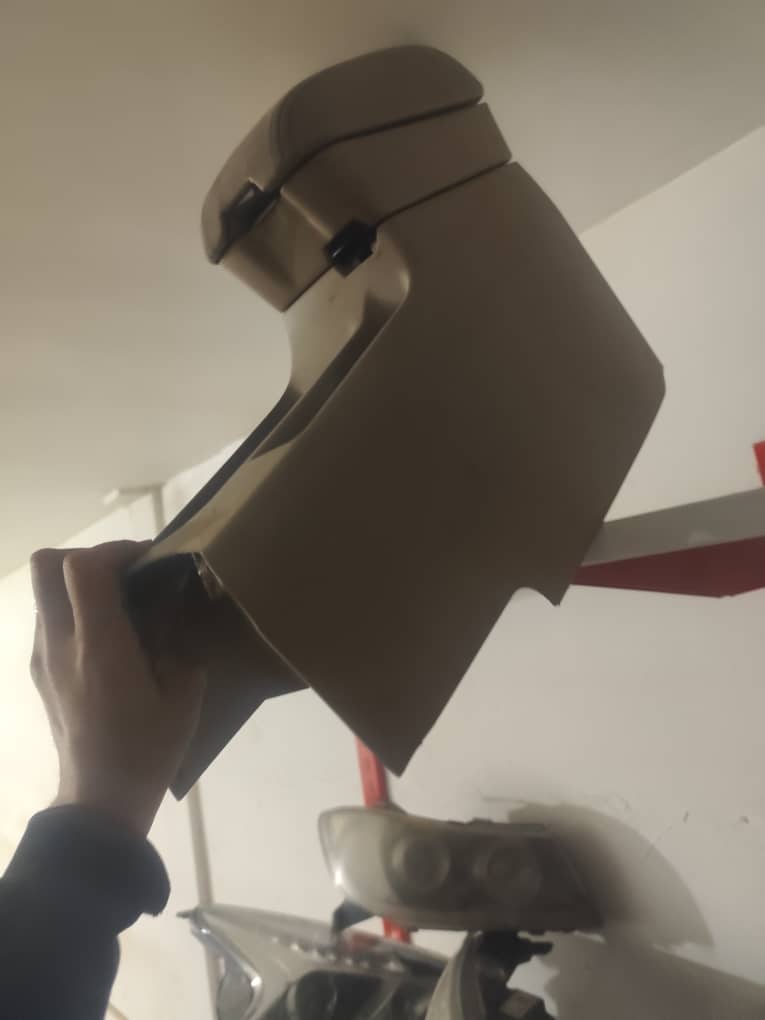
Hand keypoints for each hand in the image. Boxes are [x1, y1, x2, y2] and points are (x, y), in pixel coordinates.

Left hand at [30, 541, 205, 835]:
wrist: (101, 800)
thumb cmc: (148, 748)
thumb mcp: (184, 693)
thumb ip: (178, 643)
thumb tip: (170, 616)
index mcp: (99, 647)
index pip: (84, 567)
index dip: (117, 550)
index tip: (149, 561)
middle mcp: (60, 644)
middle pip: (46, 564)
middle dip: (88, 556)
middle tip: (125, 576)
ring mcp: (42, 658)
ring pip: (44, 591)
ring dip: (80, 586)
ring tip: (121, 609)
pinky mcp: (38, 673)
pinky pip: (49, 621)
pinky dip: (75, 613)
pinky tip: (108, 642)